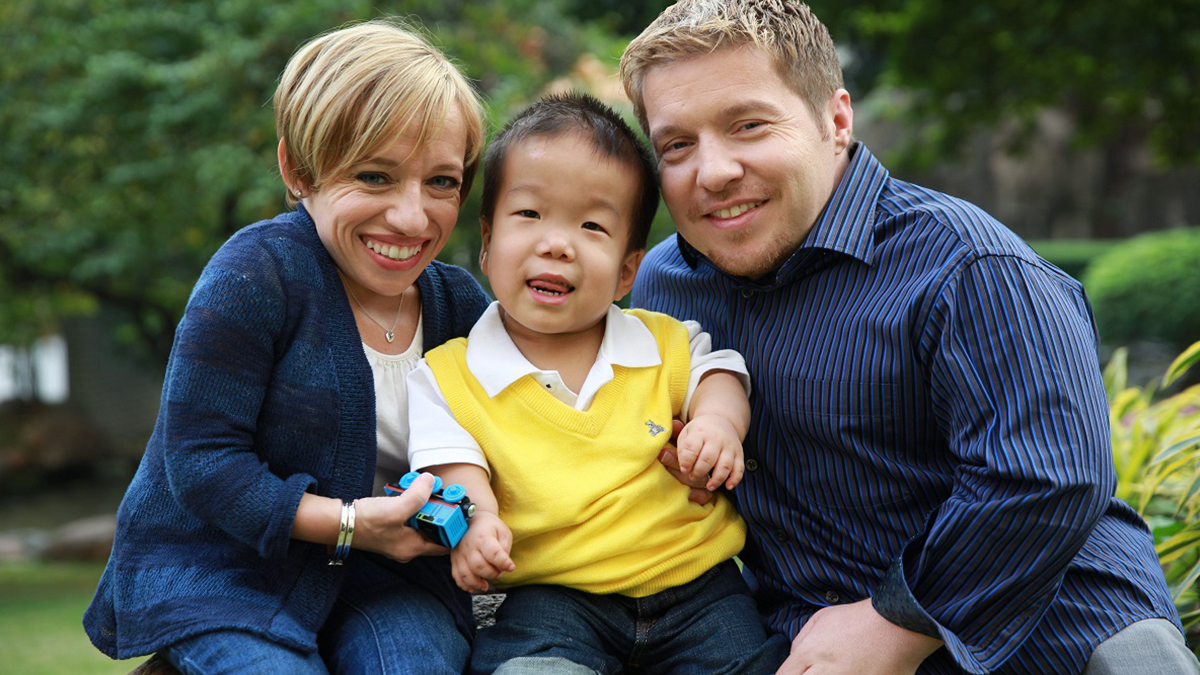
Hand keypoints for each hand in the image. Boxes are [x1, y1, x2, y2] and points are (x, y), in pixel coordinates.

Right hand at [351, 472, 449, 561]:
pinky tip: (406, 493)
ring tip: (421, 490)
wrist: (339, 522)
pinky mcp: (390, 529)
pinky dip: (410, 505)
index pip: (445, 544)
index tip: (457, 510)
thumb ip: (417, 496)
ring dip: (422, 505)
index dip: (454, 528)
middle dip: (437, 511)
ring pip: (420, 522)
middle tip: (438, 494)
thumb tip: (430, 482)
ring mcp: (398, 539)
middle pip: (433, 530)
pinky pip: (408, 517)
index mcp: (413, 548)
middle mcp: (407, 547)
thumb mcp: (396, 508)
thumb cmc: (365, 522)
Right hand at [450, 511, 514, 592]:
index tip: (510, 567)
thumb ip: (505, 548)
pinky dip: (465, 585)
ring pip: (466, 575)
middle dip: (492, 574)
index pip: (493, 553)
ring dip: (478, 583)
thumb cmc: (489, 526)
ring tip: (486, 584)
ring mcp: (460, 554)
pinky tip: (475, 586)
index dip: (503, 563)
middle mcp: (469, 546)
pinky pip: (457, 577)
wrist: (471, 520)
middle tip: (499, 572)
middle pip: (479, 567)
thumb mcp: (503, 531)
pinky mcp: (455, 560)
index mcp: (483, 537)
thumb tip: (505, 564)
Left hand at [676, 413, 744, 490]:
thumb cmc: (698, 432)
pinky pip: (739, 468)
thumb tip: (663, 454)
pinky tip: (727, 486)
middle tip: (693, 477)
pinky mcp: (739, 454)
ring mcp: (729, 446)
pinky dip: (735, 479)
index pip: (692, 448)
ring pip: (724, 465)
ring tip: (708, 486)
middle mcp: (716, 438)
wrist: (721, 420)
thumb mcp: (685, 433)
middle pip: (708, 458)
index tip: (684, 469)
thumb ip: (677, 447)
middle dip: (699, 472)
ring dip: (716, 479)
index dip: (686, 461)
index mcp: (699, 432)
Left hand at [777, 599, 941, 674]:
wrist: (898, 626)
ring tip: (837, 669)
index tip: (795, 673)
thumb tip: (794, 658)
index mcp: (810, 653)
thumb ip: (801, 640)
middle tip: (814, 671)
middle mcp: (825, 673)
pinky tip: (853, 672)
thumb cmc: (858, 619)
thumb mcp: (821, 618)